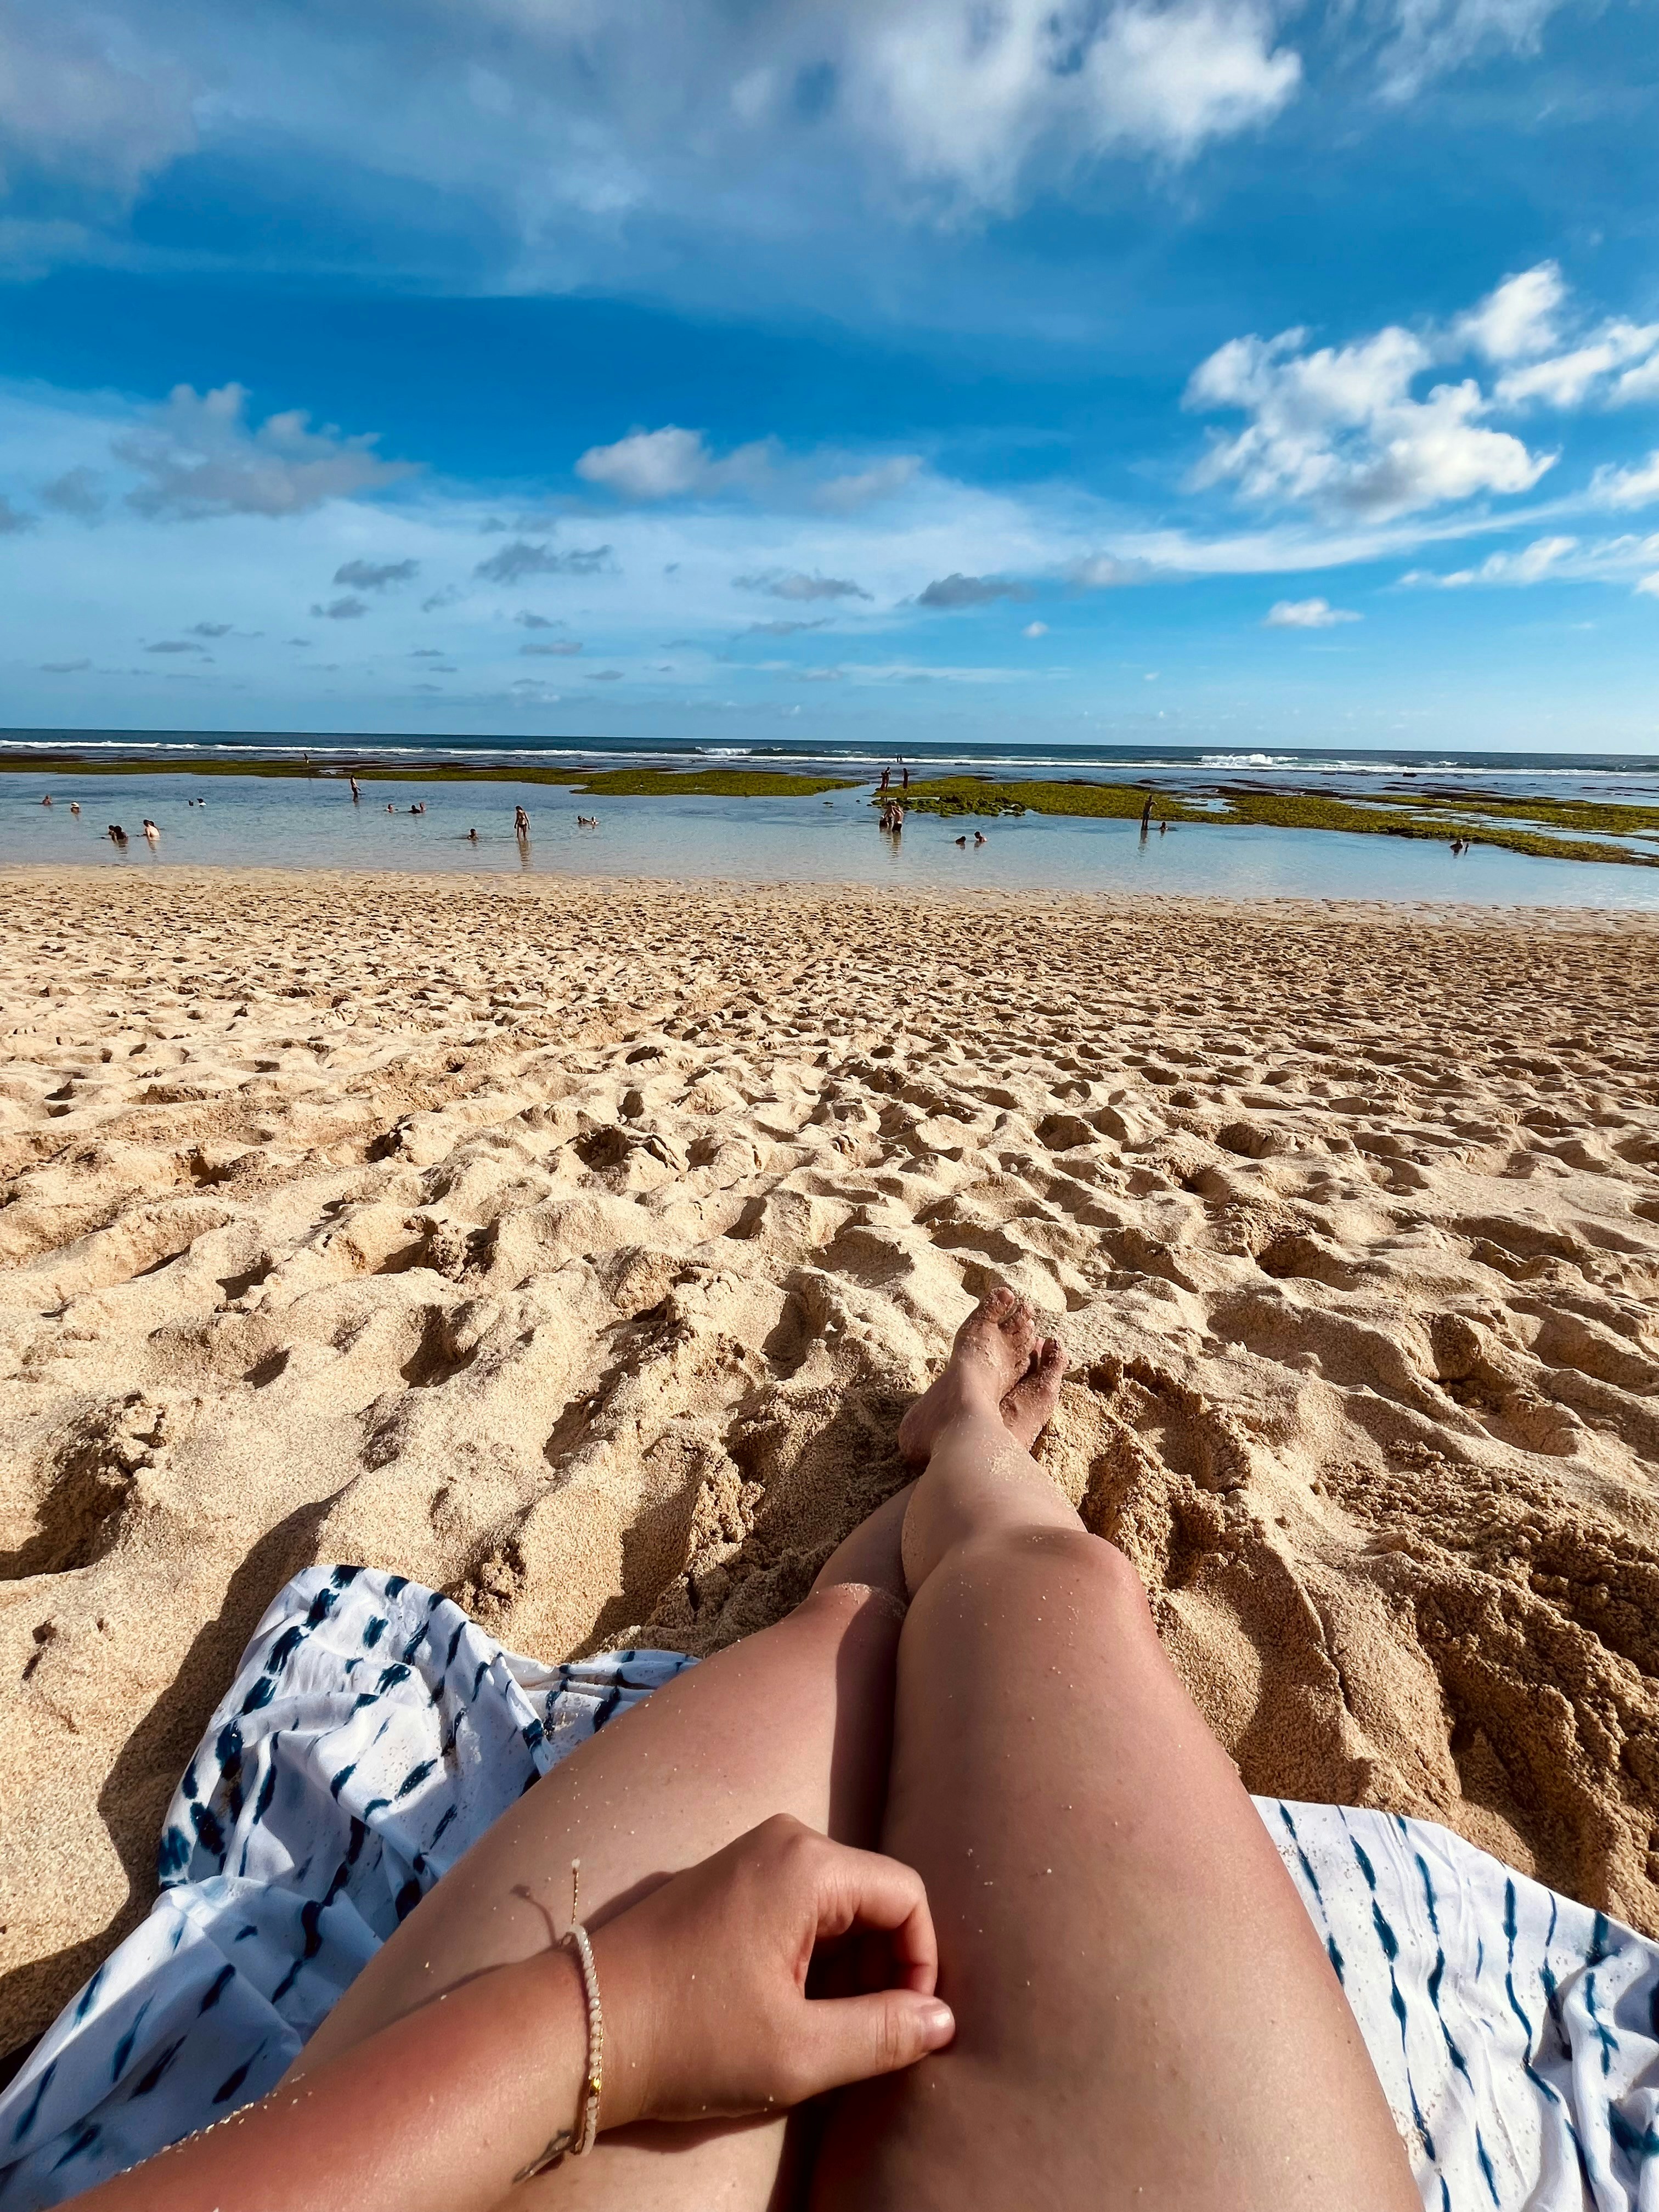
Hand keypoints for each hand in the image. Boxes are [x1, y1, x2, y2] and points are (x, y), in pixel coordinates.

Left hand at [590, 1814, 953, 2127]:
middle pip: (873, 1899)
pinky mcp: (724, 1884)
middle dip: (882, 1971)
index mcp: (806, 1864)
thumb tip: (942, 2020)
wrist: (579, 2028)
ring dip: (845, 1973)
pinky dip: (809, 1962)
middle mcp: (781, 1842)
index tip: (905, 2029)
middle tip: (861, 2041)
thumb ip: (884, 2034)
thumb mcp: (799, 2052)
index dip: (920, 1965)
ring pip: (836, 1909)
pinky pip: (797, 1910)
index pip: (907, 1897)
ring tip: (820, 2035)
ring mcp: (748, 1858)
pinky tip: (784, 2014)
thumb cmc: (689, 2039)